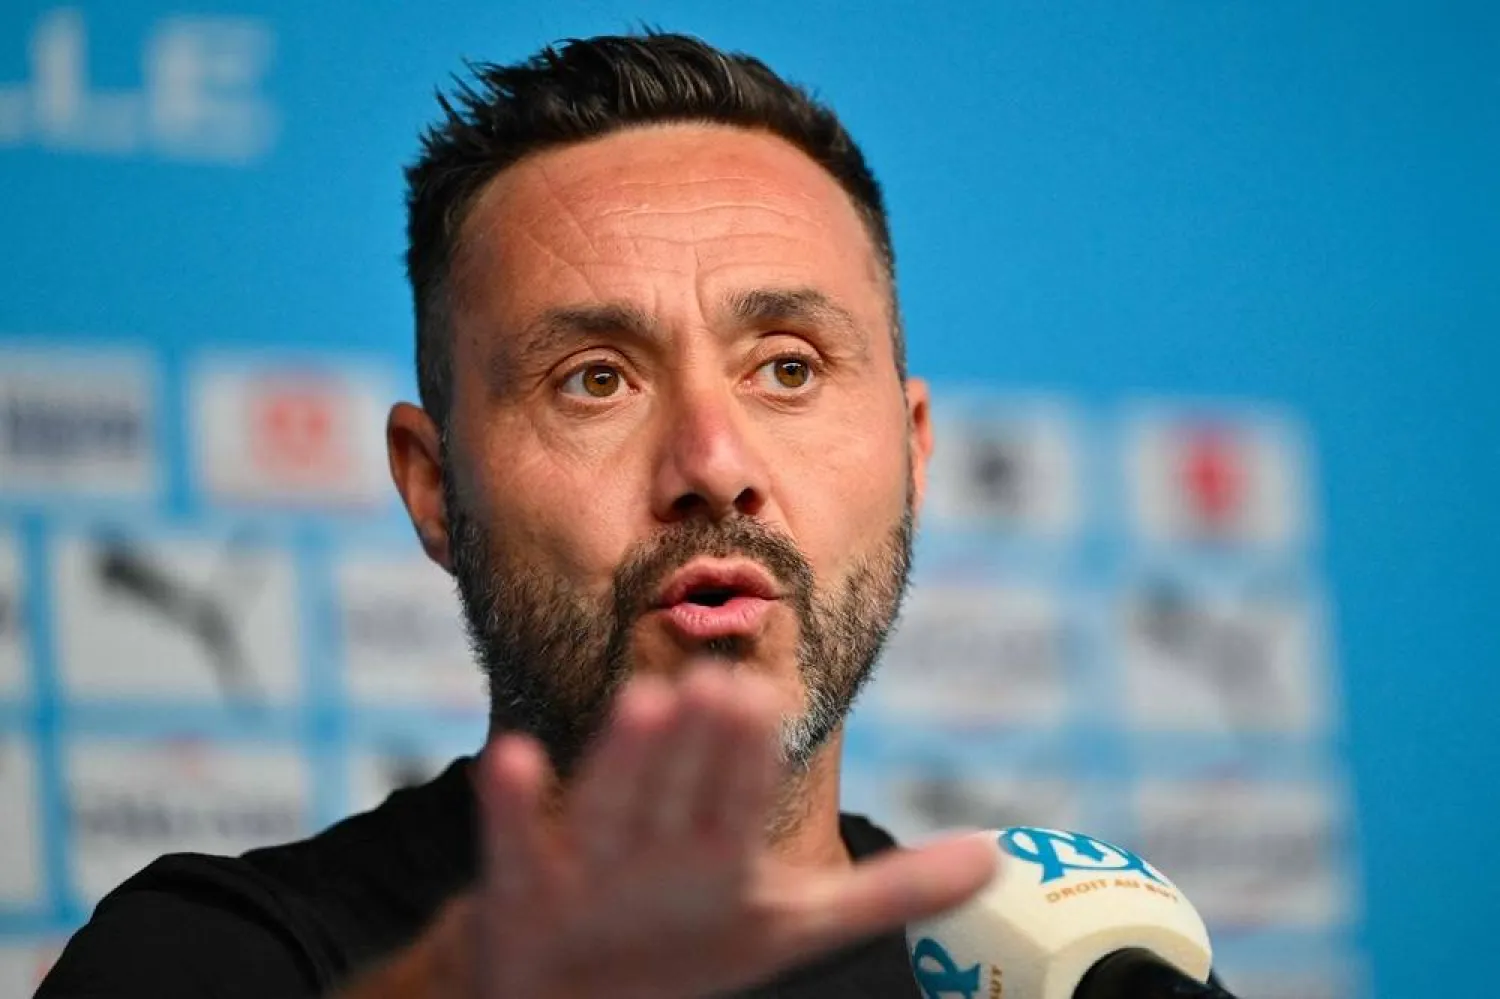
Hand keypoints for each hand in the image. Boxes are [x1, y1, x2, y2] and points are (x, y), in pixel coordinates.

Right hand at [462, 666, 995, 998]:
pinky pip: (515, 842)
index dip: (753, 751)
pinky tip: (513, 758)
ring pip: (610, 801)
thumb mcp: (793, 923)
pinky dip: (511, 804)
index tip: (770, 693)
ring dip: (626, 755)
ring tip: (646, 701)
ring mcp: (588, 858)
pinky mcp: (524, 887)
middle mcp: (655, 833)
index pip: (740, 789)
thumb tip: (996, 858)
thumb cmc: (689, 943)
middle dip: (700, 744)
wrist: (575, 989)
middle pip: (681, 785)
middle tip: (721, 686)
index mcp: (716, 837)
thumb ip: (889, 892)